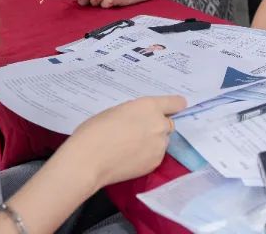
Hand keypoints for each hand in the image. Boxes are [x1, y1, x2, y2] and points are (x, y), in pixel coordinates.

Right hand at [62, 95, 185, 187]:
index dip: (175, 105)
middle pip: (168, 123)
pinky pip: (156, 155)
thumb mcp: (116, 111)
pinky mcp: (156, 163)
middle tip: (140, 131)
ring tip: (132, 146)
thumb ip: (135, 113)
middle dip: (158, 125)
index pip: (175, 102)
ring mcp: (159, 146)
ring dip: (153, 141)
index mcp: (149, 106)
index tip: (175, 107)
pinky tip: (131, 157)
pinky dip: (148, 155)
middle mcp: (159, 124)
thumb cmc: (95, 130)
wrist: (89, 159)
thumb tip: (141, 120)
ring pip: (162, 141)